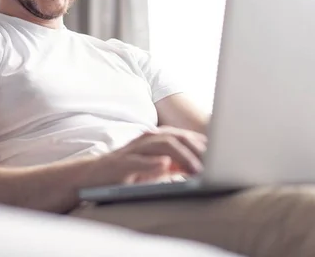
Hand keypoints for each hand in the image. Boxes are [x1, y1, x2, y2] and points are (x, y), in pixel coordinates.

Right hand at [90, 126, 206, 185]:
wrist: (92, 177)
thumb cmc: (126, 173)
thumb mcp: (155, 167)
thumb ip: (175, 163)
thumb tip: (201, 166)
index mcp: (155, 140)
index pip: (183, 137)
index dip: (202, 144)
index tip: (222, 154)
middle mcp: (145, 141)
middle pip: (175, 137)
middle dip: (196, 148)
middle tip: (216, 162)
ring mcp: (132, 151)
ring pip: (160, 145)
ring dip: (181, 156)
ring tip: (197, 168)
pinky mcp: (119, 164)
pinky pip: (137, 161)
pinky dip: (152, 162)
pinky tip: (165, 165)